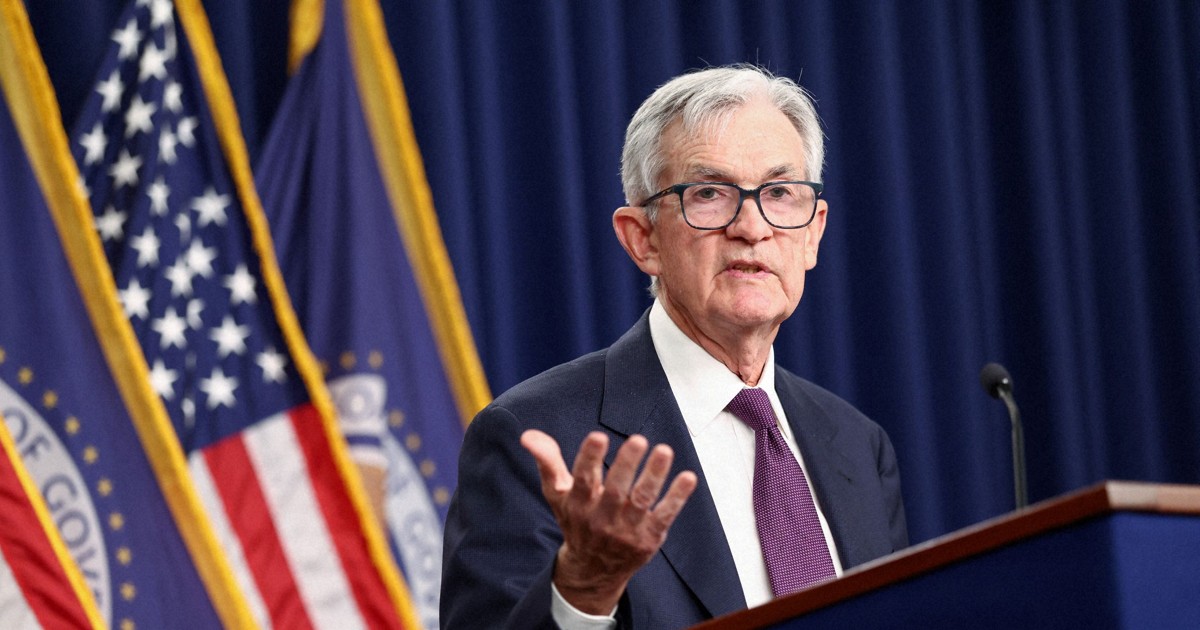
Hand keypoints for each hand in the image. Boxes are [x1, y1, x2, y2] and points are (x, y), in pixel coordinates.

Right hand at [520, 429, 697, 614]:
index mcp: (578, 504)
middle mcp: (601, 518)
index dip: (589, 458)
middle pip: (615, 489)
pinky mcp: (649, 537)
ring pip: (642, 500)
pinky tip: (687, 478)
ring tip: (664, 450)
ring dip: (654, 475)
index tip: (598, 437)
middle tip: (638, 439)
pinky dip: (676, 498)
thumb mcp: (557, 494)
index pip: (583, 480)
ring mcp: (627, 529)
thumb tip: (528, 435)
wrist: (593, 570)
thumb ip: (547, 461)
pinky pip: (664, 516)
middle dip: (627, 464)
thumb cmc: (576, 521)